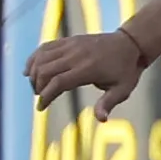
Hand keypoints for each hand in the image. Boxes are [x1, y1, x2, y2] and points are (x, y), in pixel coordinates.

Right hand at [27, 28, 153, 116]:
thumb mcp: (123, 89)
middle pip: (46, 70)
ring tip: (37, 85)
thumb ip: (108, 103)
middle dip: (38, 85)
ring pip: (42, 57)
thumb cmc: (127, 70)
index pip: (58, 82)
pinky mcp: (69, 40)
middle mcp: (77, 55)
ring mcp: (72, 45)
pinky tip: (30, 69)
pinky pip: (45, 47)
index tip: (41, 107)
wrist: (130, 44)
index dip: (46, 96)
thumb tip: (101, 119)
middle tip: (40, 96)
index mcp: (89, 69)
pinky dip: (34, 58)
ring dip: (34, 72)